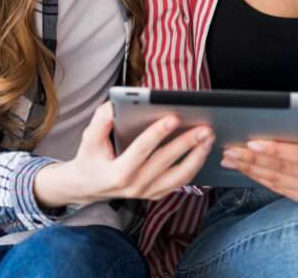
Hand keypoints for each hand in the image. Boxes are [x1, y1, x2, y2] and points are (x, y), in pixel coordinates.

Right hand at [33, 101, 212, 207]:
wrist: (88, 187)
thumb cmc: (90, 159)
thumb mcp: (89, 139)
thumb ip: (101, 120)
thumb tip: (116, 103)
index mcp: (117, 174)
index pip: (140, 152)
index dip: (156, 134)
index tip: (173, 117)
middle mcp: (134, 187)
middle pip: (165, 163)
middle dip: (186, 143)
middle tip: (204, 127)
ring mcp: (147, 193)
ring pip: (179, 177)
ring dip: (197, 156)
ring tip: (209, 137)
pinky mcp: (156, 194)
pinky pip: (180, 182)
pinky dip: (194, 166)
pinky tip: (203, 149)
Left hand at [220, 120, 297, 203]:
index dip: (275, 150)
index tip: (251, 143)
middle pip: (283, 170)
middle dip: (252, 159)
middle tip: (229, 149)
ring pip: (276, 181)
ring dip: (250, 169)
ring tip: (229, 157)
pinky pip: (278, 189)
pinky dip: (258, 178)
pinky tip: (243, 168)